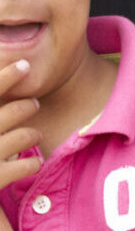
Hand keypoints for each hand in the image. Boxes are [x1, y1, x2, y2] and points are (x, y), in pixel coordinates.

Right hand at [0, 60, 40, 188]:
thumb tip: (13, 75)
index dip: (6, 77)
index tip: (24, 66)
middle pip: (14, 111)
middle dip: (28, 106)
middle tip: (33, 105)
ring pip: (26, 135)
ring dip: (32, 134)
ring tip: (33, 135)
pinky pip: (27, 165)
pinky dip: (32, 163)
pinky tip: (31, 163)